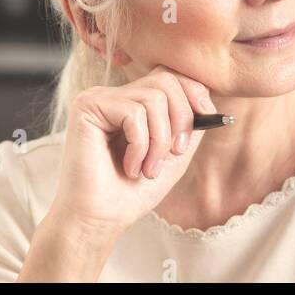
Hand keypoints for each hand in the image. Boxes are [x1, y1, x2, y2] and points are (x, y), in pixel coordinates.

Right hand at [49, 65, 216, 235]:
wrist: (101, 219)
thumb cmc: (133, 192)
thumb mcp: (175, 154)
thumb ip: (191, 123)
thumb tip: (207, 98)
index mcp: (131, 101)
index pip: (170, 75)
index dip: (195, 92)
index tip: (208, 117)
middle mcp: (112, 94)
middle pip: (166, 79)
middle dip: (181, 119)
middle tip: (175, 153)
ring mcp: (97, 98)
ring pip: (153, 98)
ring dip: (160, 141)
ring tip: (149, 169)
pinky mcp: (86, 107)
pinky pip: (134, 113)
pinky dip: (141, 146)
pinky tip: (130, 167)